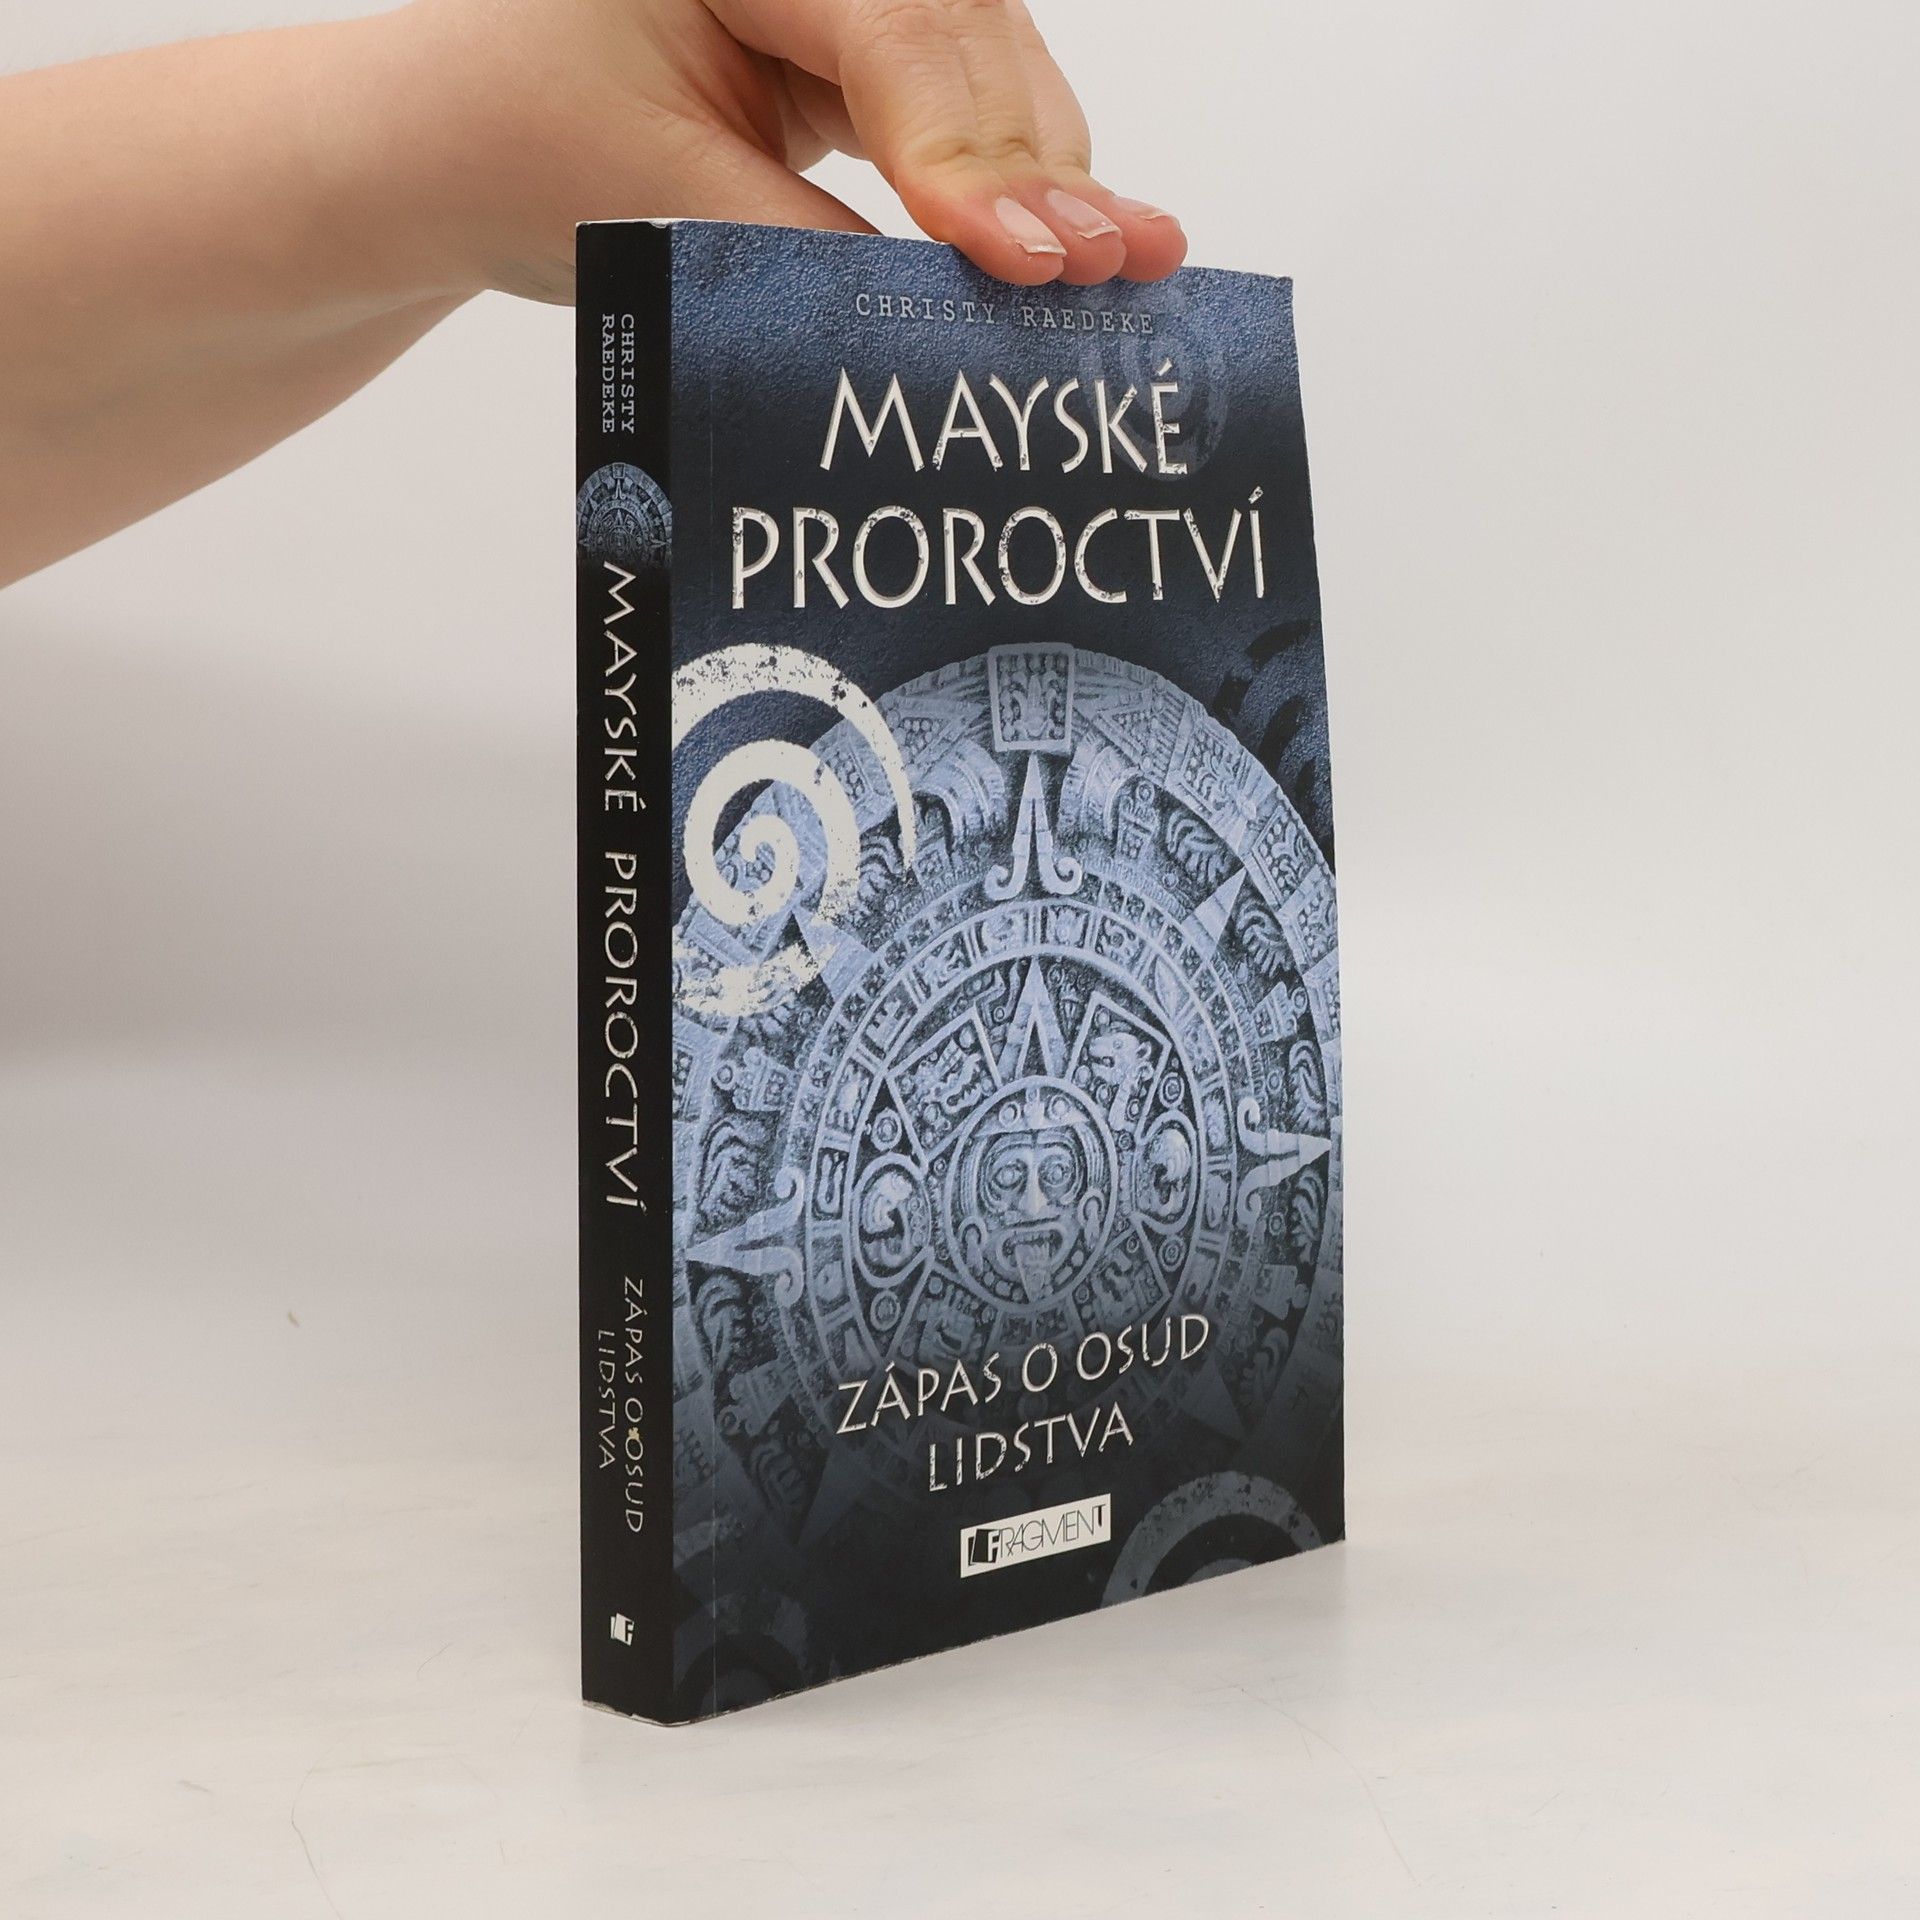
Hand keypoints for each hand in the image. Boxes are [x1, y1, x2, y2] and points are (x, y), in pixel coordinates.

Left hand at [392, 0, 1186, 299]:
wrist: (445, 146)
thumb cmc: (511, 151)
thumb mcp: (659, 206)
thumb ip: (809, 253)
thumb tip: (950, 320)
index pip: (888, 35)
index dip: (965, 157)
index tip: (1023, 259)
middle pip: (961, 38)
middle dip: (1032, 164)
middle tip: (1110, 262)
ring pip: (981, 65)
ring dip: (1044, 173)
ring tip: (1126, 256)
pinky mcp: (849, 42)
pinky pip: (955, 98)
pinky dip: (1008, 176)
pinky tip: (1077, 227)